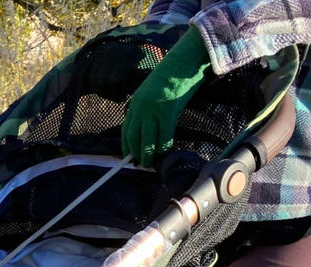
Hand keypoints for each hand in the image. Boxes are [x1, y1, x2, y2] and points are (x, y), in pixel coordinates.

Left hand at [122, 28, 211, 166]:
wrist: (184, 61)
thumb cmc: (171, 77)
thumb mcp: (150, 92)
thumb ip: (145, 108)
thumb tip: (146, 129)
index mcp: (135, 103)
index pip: (126, 129)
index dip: (126, 145)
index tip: (128, 155)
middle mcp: (141, 108)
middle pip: (134, 137)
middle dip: (136, 153)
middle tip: (140, 162)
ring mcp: (154, 110)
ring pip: (147, 140)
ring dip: (148, 154)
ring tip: (150, 162)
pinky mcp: (168, 112)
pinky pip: (164, 135)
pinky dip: (163, 146)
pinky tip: (165, 150)